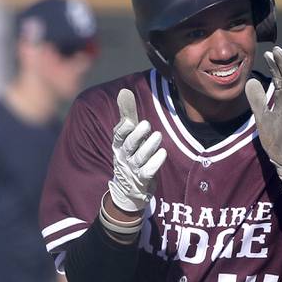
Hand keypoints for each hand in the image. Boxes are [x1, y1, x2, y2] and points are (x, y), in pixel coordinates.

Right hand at [108, 88, 166, 212]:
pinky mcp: (142, 180)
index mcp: (118, 146)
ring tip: (157, 136)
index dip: (123, 130)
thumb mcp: (126, 137)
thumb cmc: (128, 156)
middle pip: (129, 147)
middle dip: (136, 136)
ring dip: (148, 147)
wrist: (127, 190)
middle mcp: (123, 158)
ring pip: (140, 158)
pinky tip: (162, 153)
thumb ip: (127, 115)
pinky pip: (148, 171)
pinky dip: (155, 163)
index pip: (118, 137)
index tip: (129, 121)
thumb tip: (124, 91)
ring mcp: (132, 170)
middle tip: (146, 125)